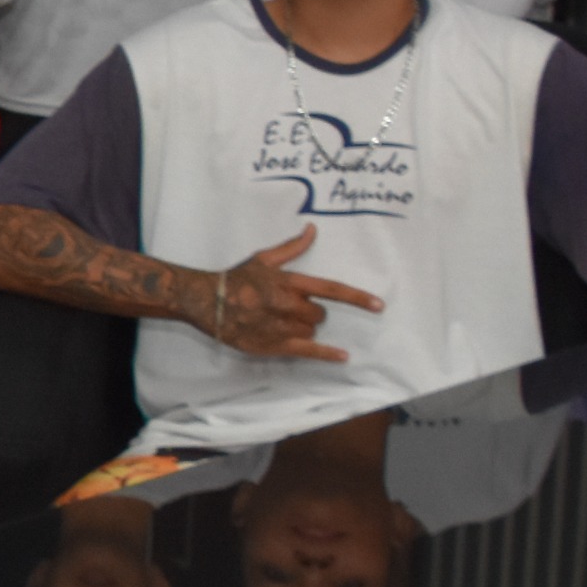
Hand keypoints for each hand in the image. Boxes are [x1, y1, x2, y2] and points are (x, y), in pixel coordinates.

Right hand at [192, 225, 380, 361]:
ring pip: (311, 332)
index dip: (357, 298)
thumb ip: (292, 248)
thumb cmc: (236, 279)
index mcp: (289, 283)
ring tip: (278, 322)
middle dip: (310, 313)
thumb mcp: (263, 259)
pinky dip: (327, 354)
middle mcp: (289, 305)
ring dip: (302, 329)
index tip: (378, 305)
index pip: (331, 290)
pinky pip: (308, 351)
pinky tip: (342, 356)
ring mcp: (283, 327)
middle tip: (288, 309)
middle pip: (319, 315)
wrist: (208, 302)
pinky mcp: (275, 345)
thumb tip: (313, 229)